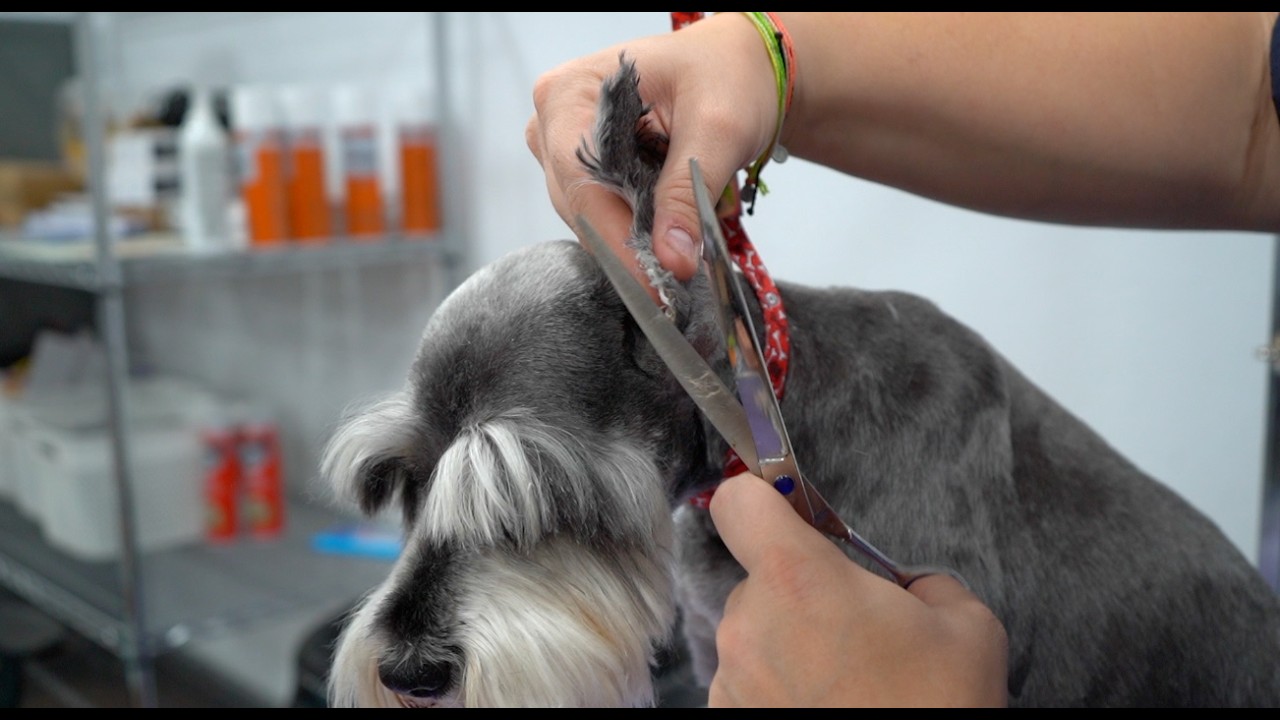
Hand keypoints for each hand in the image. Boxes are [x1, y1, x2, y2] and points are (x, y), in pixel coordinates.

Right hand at [526, 13, 778, 299]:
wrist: (735, 67)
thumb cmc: (725, 76)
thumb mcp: (718, 129)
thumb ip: (688, 192)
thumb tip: (671, 258)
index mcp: (570, 92)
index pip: (580, 178)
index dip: (615, 236)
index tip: (654, 279)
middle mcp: (552, 122)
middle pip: (579, 205)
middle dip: (629, 245)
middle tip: (680, 276)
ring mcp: (561, 149)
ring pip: (589, 218)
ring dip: (636, 240)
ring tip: (684, 250)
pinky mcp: (582, 173)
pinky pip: (603, 216)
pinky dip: (638, 231)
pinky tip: (671, 232)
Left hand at [707, 472, 1008, 706]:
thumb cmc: (934, 708)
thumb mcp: (964, 625)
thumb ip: (920, 581)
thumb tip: (904, 588)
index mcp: (798, 579)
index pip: (740, 502)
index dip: (763, 498)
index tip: (789, 511)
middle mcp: (749, 622)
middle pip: (759, 576)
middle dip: (803, 593)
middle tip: (857, 629)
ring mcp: (731, 677)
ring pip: (756, 632)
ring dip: (791, 645)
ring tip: (849, 681)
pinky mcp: (727, 716)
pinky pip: (750, 680)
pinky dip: (781, 687)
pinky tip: (828, 707)